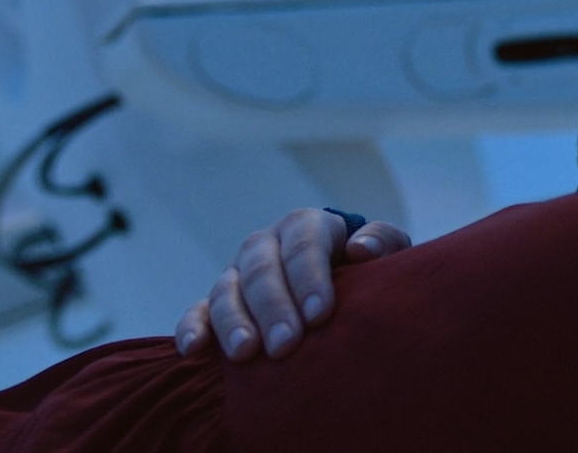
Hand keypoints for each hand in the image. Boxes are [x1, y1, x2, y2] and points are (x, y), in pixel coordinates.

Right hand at [174, 208, 409, 361]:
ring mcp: (237, 272)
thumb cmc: (367, 267)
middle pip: (262, 270)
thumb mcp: (385, 249)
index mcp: (306, 224)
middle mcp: (266, 244)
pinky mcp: (216, 301)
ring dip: (234, 322)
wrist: (340, 277)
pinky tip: (193, 349)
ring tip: (247, 354)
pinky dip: (192, 327)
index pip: (304, 245)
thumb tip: (360, 249)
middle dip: (274, 308)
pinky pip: (198, 311)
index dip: (310, 278)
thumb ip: (382, 241)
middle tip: (287, 345)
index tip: (320, 314)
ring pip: (226, 290)